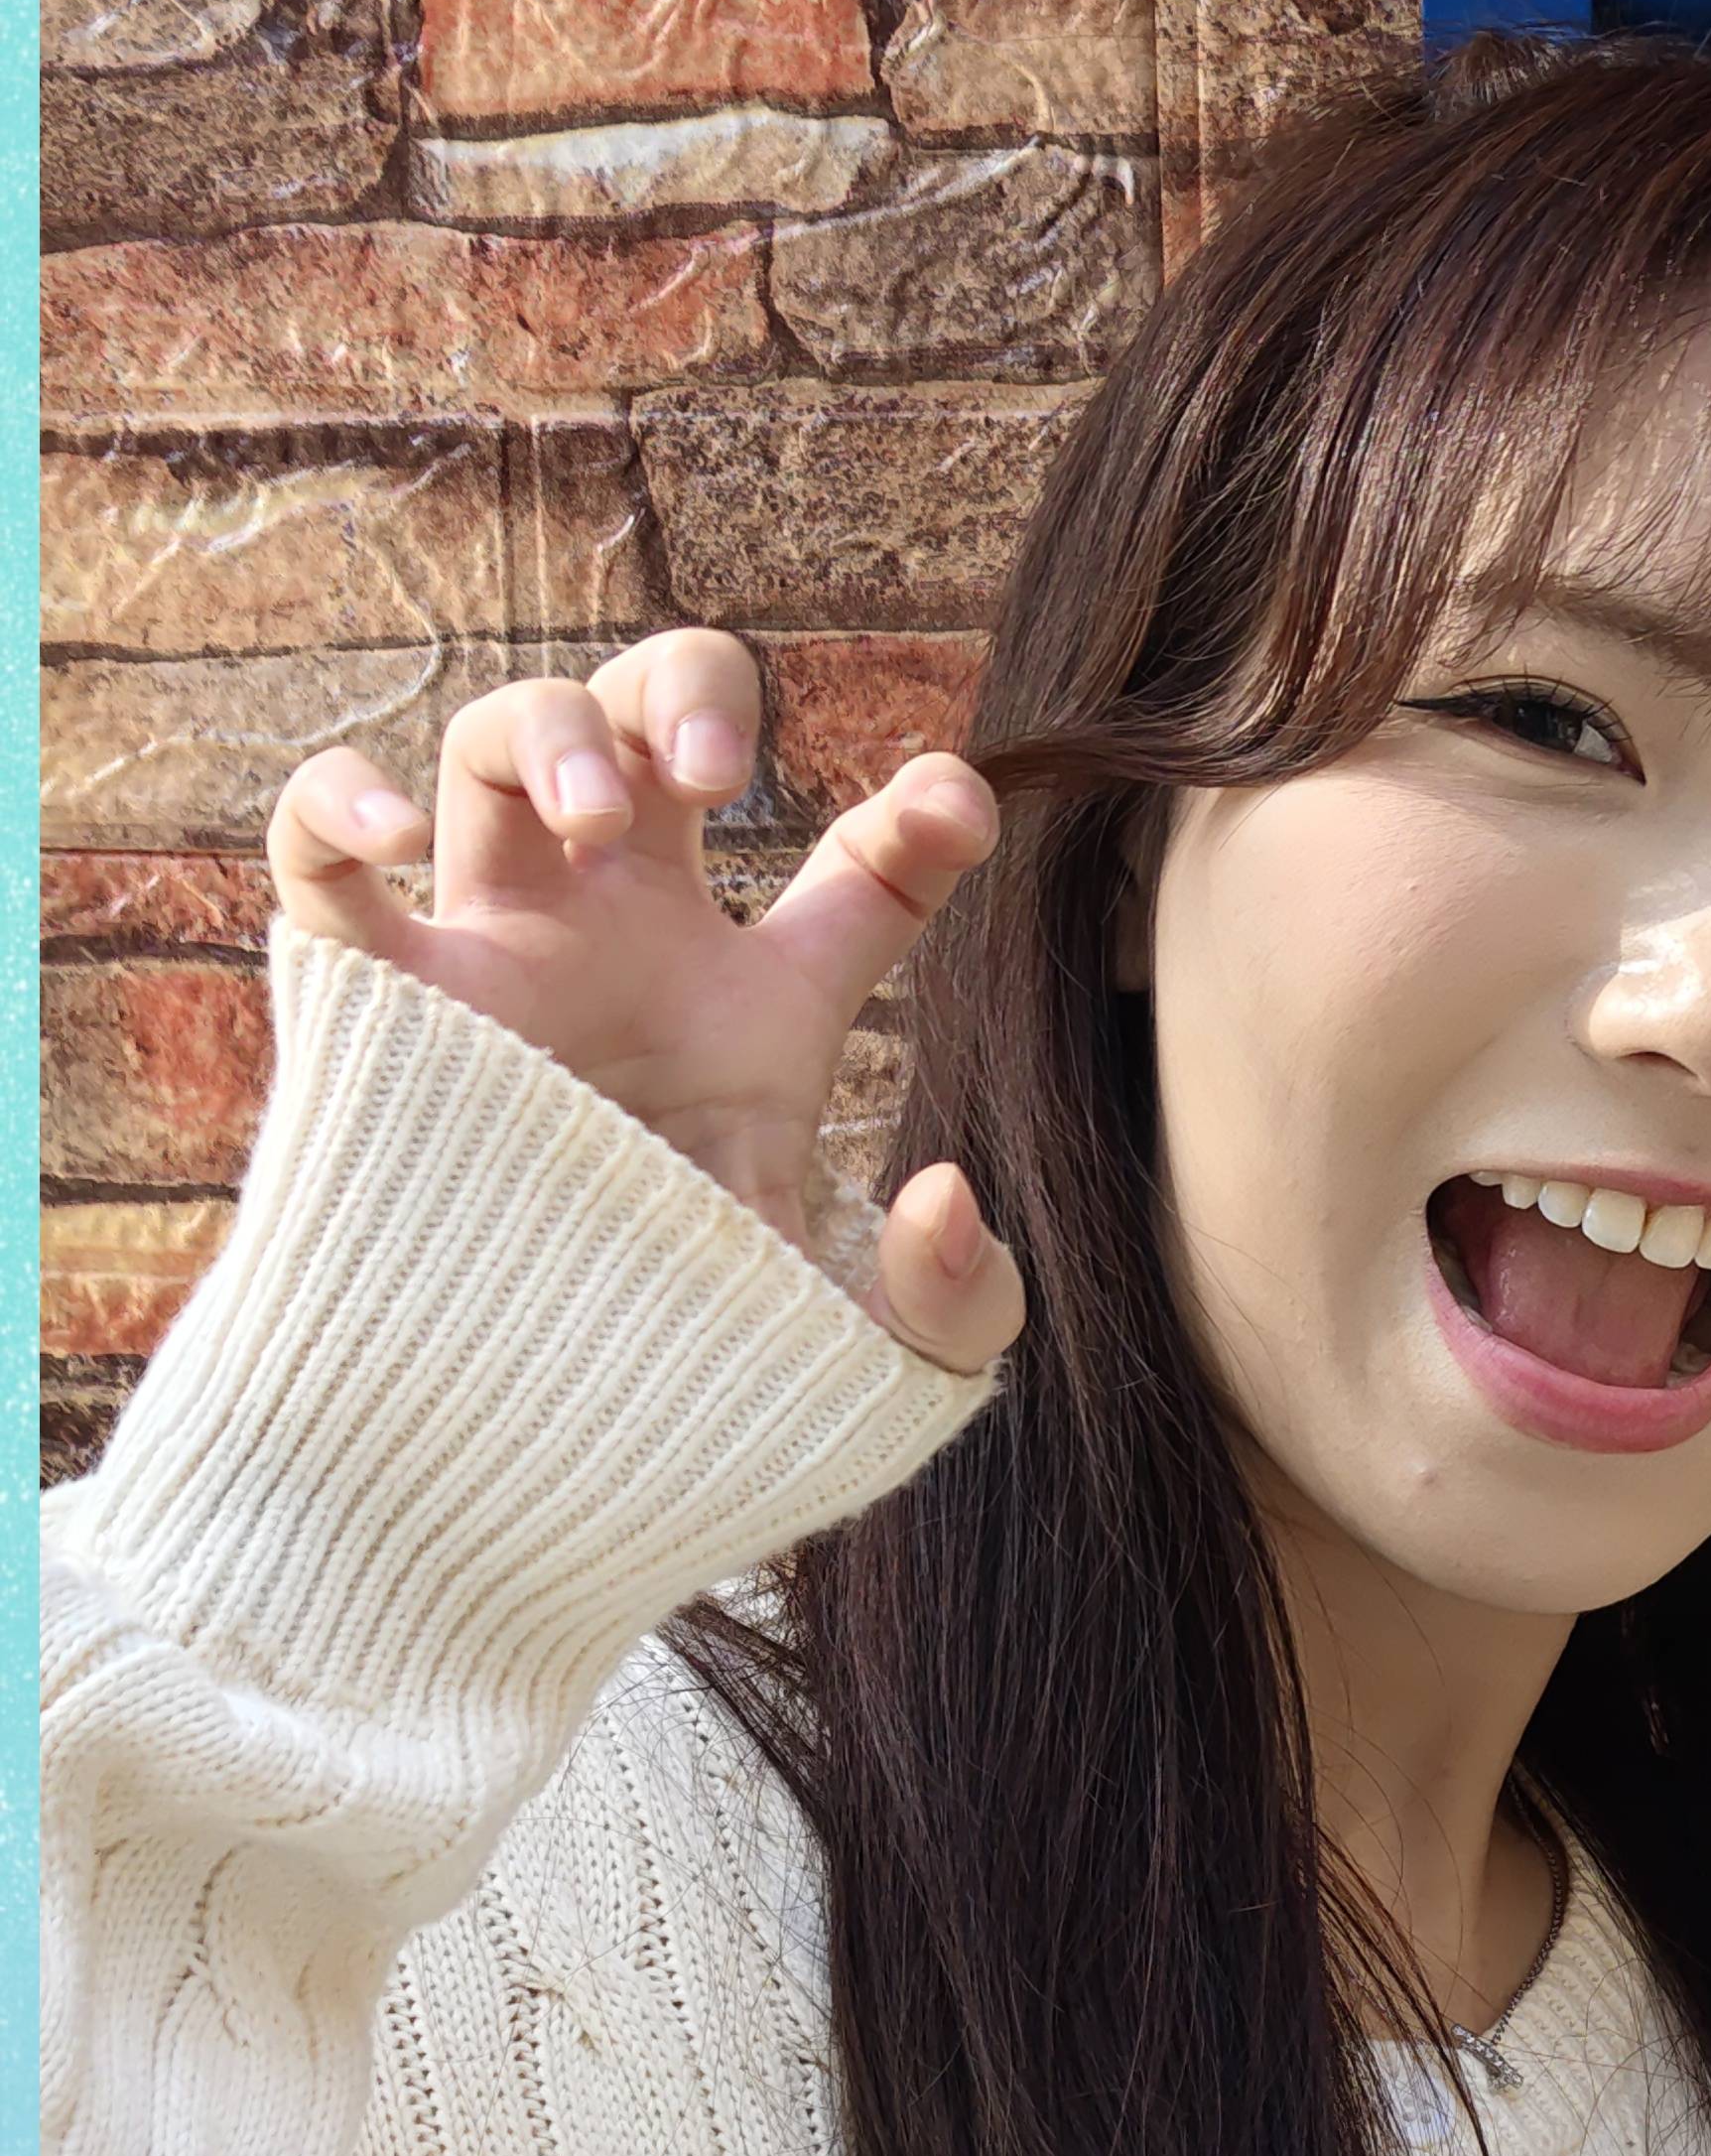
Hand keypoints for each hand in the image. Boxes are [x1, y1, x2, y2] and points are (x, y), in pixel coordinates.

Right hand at [265, 630, 1023, 1371]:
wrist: (514, 1463)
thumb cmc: (685, 1399)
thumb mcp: (864, 1363)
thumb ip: (953, 1301)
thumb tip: (941, 1192)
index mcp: (757, 1010)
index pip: (868, 864)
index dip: (926, 811)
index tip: (950, 809)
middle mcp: (626, 950)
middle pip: (654, 724)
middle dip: (694, 691)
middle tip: (726, 783)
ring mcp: (495, 957)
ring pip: (497, 738)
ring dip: (557, 727)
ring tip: (602, 820)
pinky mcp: (372, 999)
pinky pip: (311, 849)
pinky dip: (338, 796)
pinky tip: (397, 832)